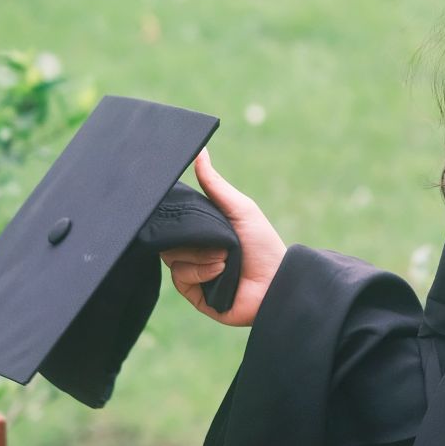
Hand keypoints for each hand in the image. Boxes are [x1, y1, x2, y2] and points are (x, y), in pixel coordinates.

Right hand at [158, 146, 287, 326]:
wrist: (276, 282)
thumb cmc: (262, 244)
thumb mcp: (239, 208)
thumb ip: (215, 184)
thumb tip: (200, 151)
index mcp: (202, 232)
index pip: (173, 222)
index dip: (170, 216)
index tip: (170, 208)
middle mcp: (193, 251)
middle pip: (168, 239)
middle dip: (190, 236)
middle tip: (211, 236)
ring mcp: (192, 273)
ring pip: (172, 258)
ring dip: (200, 255)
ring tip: (225, 257)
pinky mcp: (193, 294)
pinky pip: (181, 277)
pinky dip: (201, 271)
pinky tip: (221, 271)